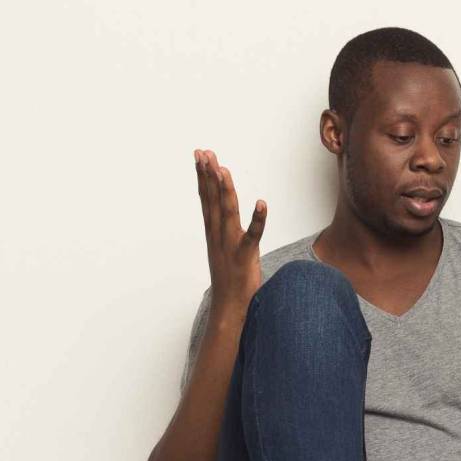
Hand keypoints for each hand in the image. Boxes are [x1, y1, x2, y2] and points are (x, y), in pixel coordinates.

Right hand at [194, 149, 266, 315]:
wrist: (229, 308)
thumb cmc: (230, 278)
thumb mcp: (223, 248)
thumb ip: (224, 229)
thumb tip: (223, 213)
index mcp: (214, 232)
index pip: (206, 198)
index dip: (203, 176)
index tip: (199, 155)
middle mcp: (218, 235)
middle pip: (212, 200)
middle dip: (208, 175)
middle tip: (205, 153)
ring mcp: (230, 245)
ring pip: (227, 213)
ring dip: (225, 190)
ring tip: (223, 169)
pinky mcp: (245, 256)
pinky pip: (253, 235)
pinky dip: (258, 219)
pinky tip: (261, 203)